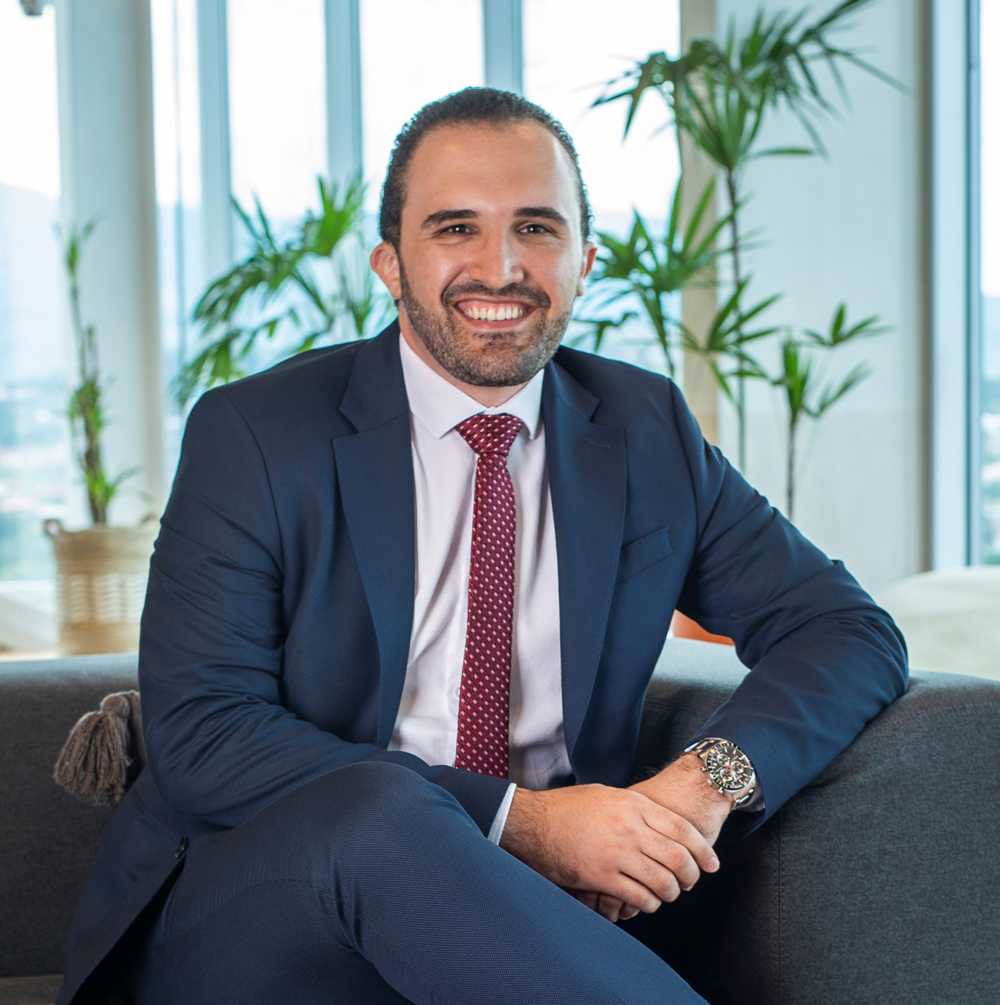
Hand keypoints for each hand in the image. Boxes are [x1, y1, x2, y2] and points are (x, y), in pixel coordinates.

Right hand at [499, 782, 719, 922]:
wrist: (532, 822)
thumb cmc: (567, 807)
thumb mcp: (605, 795)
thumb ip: (634, 807)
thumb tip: (661, 822)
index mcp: (632, 804)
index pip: (682, 830)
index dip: (703, 850)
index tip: (712, 864)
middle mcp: (629, 828)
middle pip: (679, 858)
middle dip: (692, 876)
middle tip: (691, 883)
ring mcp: (616, 854)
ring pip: (662, 883)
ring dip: (670, 894)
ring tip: (666, 894)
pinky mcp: (601, 877)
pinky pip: (639, 898)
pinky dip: (648, 905)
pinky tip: (644, 903)